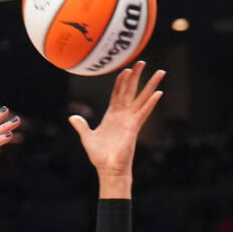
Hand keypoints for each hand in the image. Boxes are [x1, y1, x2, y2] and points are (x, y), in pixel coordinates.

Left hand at [67, 62, 165, 179]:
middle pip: (131, 91)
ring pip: (142, 98)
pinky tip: (159, 93)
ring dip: (151, 85)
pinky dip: (151, 103)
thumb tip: (73, 117)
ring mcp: (130, 121)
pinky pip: (144, 113)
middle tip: (142, 62)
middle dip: (137, 76)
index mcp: (112, 116)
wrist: (107, 169)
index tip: (126, 68)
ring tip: (160, 72)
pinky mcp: (134, 128)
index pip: (118, 94)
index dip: (121, 81)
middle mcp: (123, 116)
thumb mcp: (87, 138)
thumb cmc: (100, 156)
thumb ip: (82, 126)